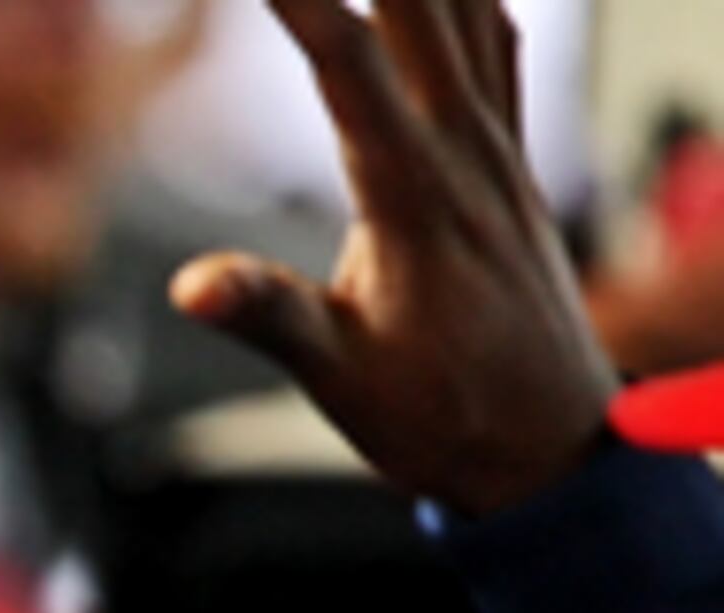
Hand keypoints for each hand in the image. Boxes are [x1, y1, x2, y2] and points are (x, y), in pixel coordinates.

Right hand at [167, 0, 612, 517]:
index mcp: (412, 196)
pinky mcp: (511, 160)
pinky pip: (496, 43)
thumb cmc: (439, 416)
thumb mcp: (338, 379)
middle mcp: (467, 151)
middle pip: (420, 3)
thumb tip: (189, 287)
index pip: (348, 59)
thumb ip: (268, 318)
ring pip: (466, 9)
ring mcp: (498, 149)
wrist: (548, 444)